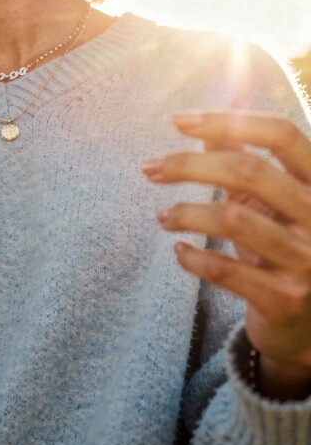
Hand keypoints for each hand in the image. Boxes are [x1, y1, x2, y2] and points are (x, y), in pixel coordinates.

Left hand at [142, 110, 310, 400]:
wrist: (309, 328)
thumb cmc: (284, 249)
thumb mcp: (271, 201)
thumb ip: (245, 159)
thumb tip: (212, 116)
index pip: (281, 134)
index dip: (228, 121)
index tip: (178, 121)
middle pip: (250, 171)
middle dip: (189, 165)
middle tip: (150, 169)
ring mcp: (309, 261)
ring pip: (234, 219)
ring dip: (186, 212)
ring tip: (164, 217)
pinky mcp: (286, 300)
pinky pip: (226, 271)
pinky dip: (193, 257)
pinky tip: (180, 250)